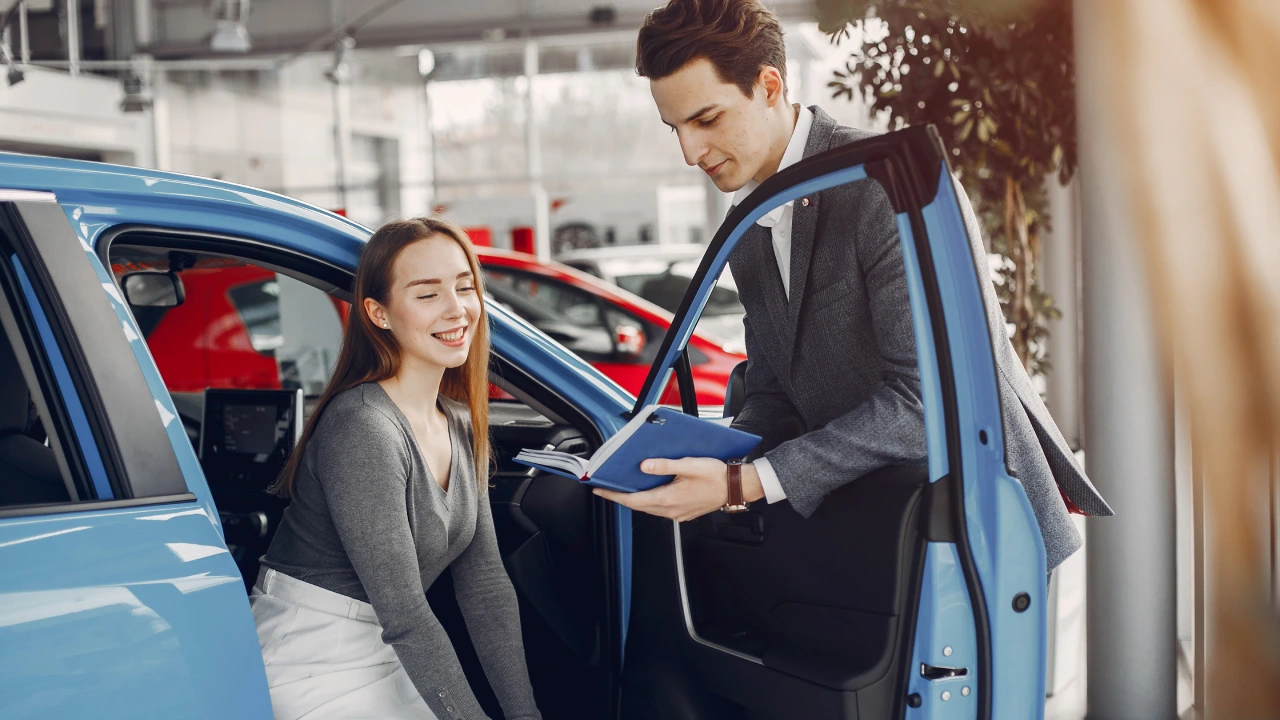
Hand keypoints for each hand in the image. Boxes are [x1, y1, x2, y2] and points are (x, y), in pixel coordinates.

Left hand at [592, 457, 763, 521]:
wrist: (736, 487)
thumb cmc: (716, 475)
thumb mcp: (688, 465)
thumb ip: (664, 466)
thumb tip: (643, 466)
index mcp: (668, 499)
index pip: (632, 500)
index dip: (614, 495)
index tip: (599, 489)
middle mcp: (670, 510)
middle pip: (638, 505)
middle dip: (621, 497)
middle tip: (607, 487)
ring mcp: (678, 513)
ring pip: (649, 508)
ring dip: (636, 499)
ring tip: (625, 488)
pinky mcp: (685, 512)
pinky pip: (661, 509)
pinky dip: (650, 501)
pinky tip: (650, 491)